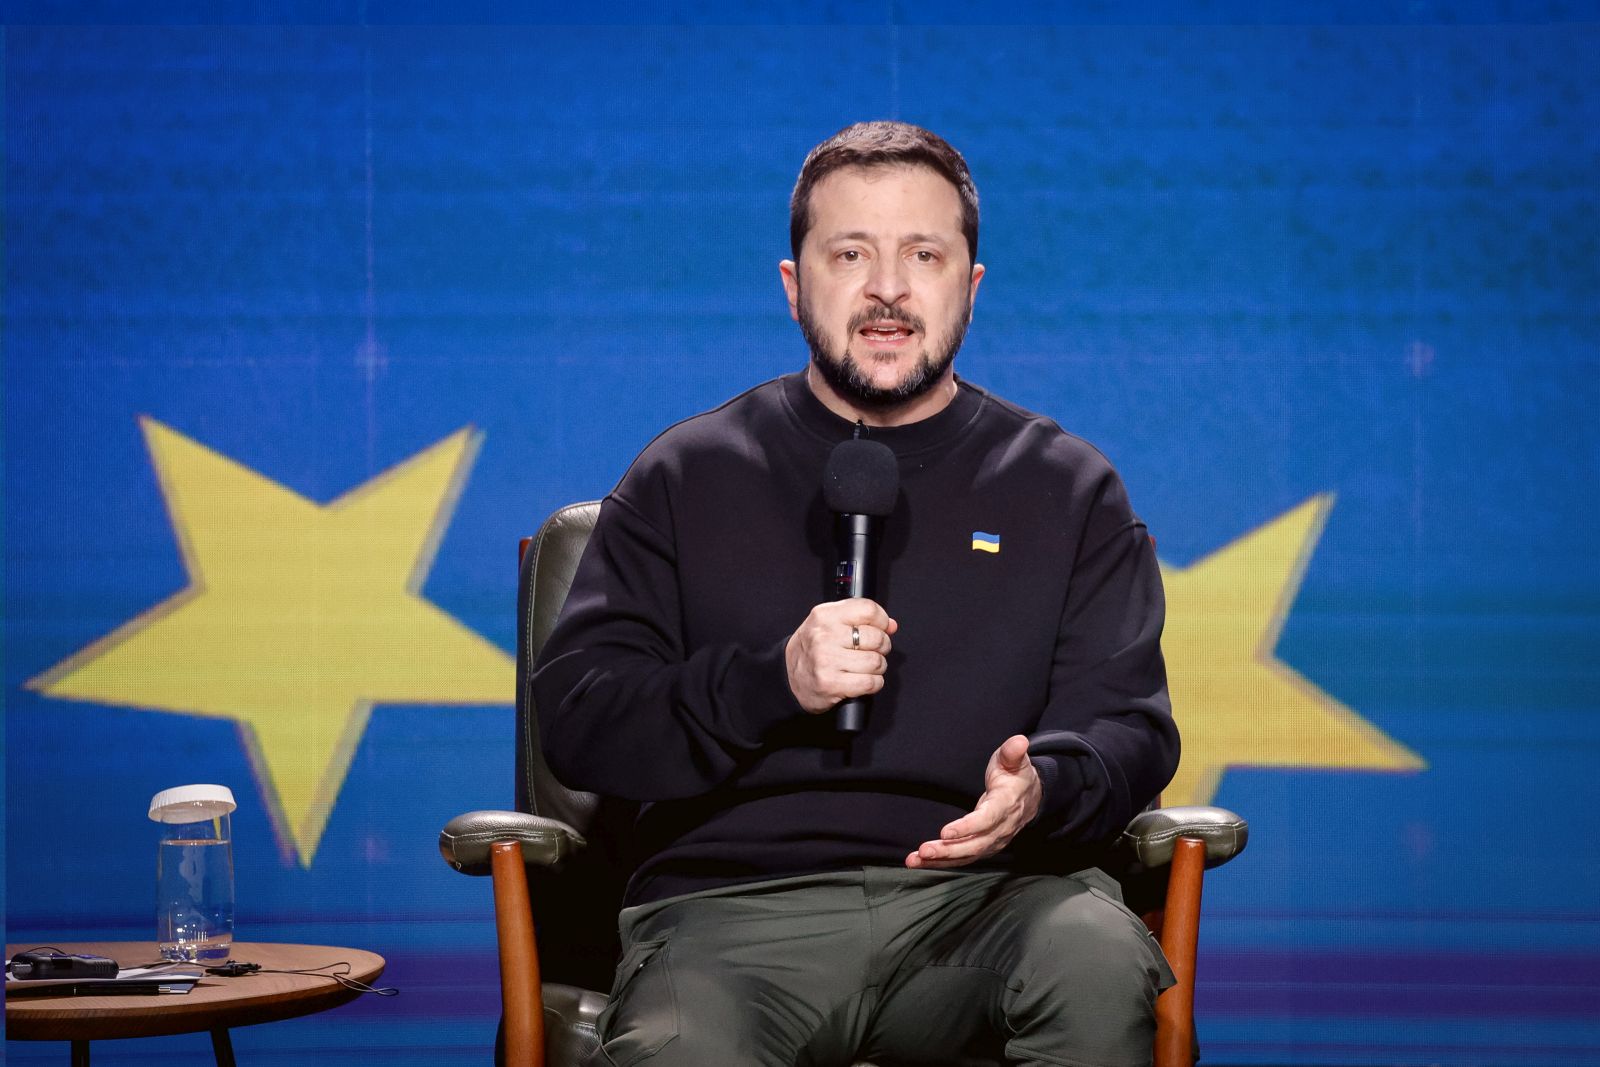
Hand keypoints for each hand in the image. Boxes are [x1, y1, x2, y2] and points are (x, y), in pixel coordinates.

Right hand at [784, 598, 897, 713]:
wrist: (787, 677)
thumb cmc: (812, 649)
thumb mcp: (829, 624)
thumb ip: (860, 619)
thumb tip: (891, 625)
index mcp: (825, 616)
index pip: (868, 610)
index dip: (882, 620)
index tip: (881, 628)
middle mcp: (824, 636)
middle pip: (876, 638)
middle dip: (882, 647)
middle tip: (874, 651)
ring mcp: (827, 661)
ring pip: (876, 662)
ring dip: (878, 667)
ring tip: (867, 667)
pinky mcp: (831, 684)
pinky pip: (870, 683)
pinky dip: (874, 683)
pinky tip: (864, 680)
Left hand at [906, 734, 1039, 868]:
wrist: (1031, 797)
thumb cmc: (1015, 775)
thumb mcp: (1014, 760)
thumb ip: (1013, 752)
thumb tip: (1019, 741)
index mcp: (1006, 804)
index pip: (987, 819)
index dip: (967, 827)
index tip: (945, 832)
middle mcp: (1001, 828)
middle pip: (975, 845)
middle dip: (949, 850)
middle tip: (924, 850)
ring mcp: (993, 841)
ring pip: (967, 855)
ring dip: (941, 859)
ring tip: (915, 859)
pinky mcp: (984, 847)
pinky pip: (964, 858)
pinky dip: (942, 862)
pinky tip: (922, 861)